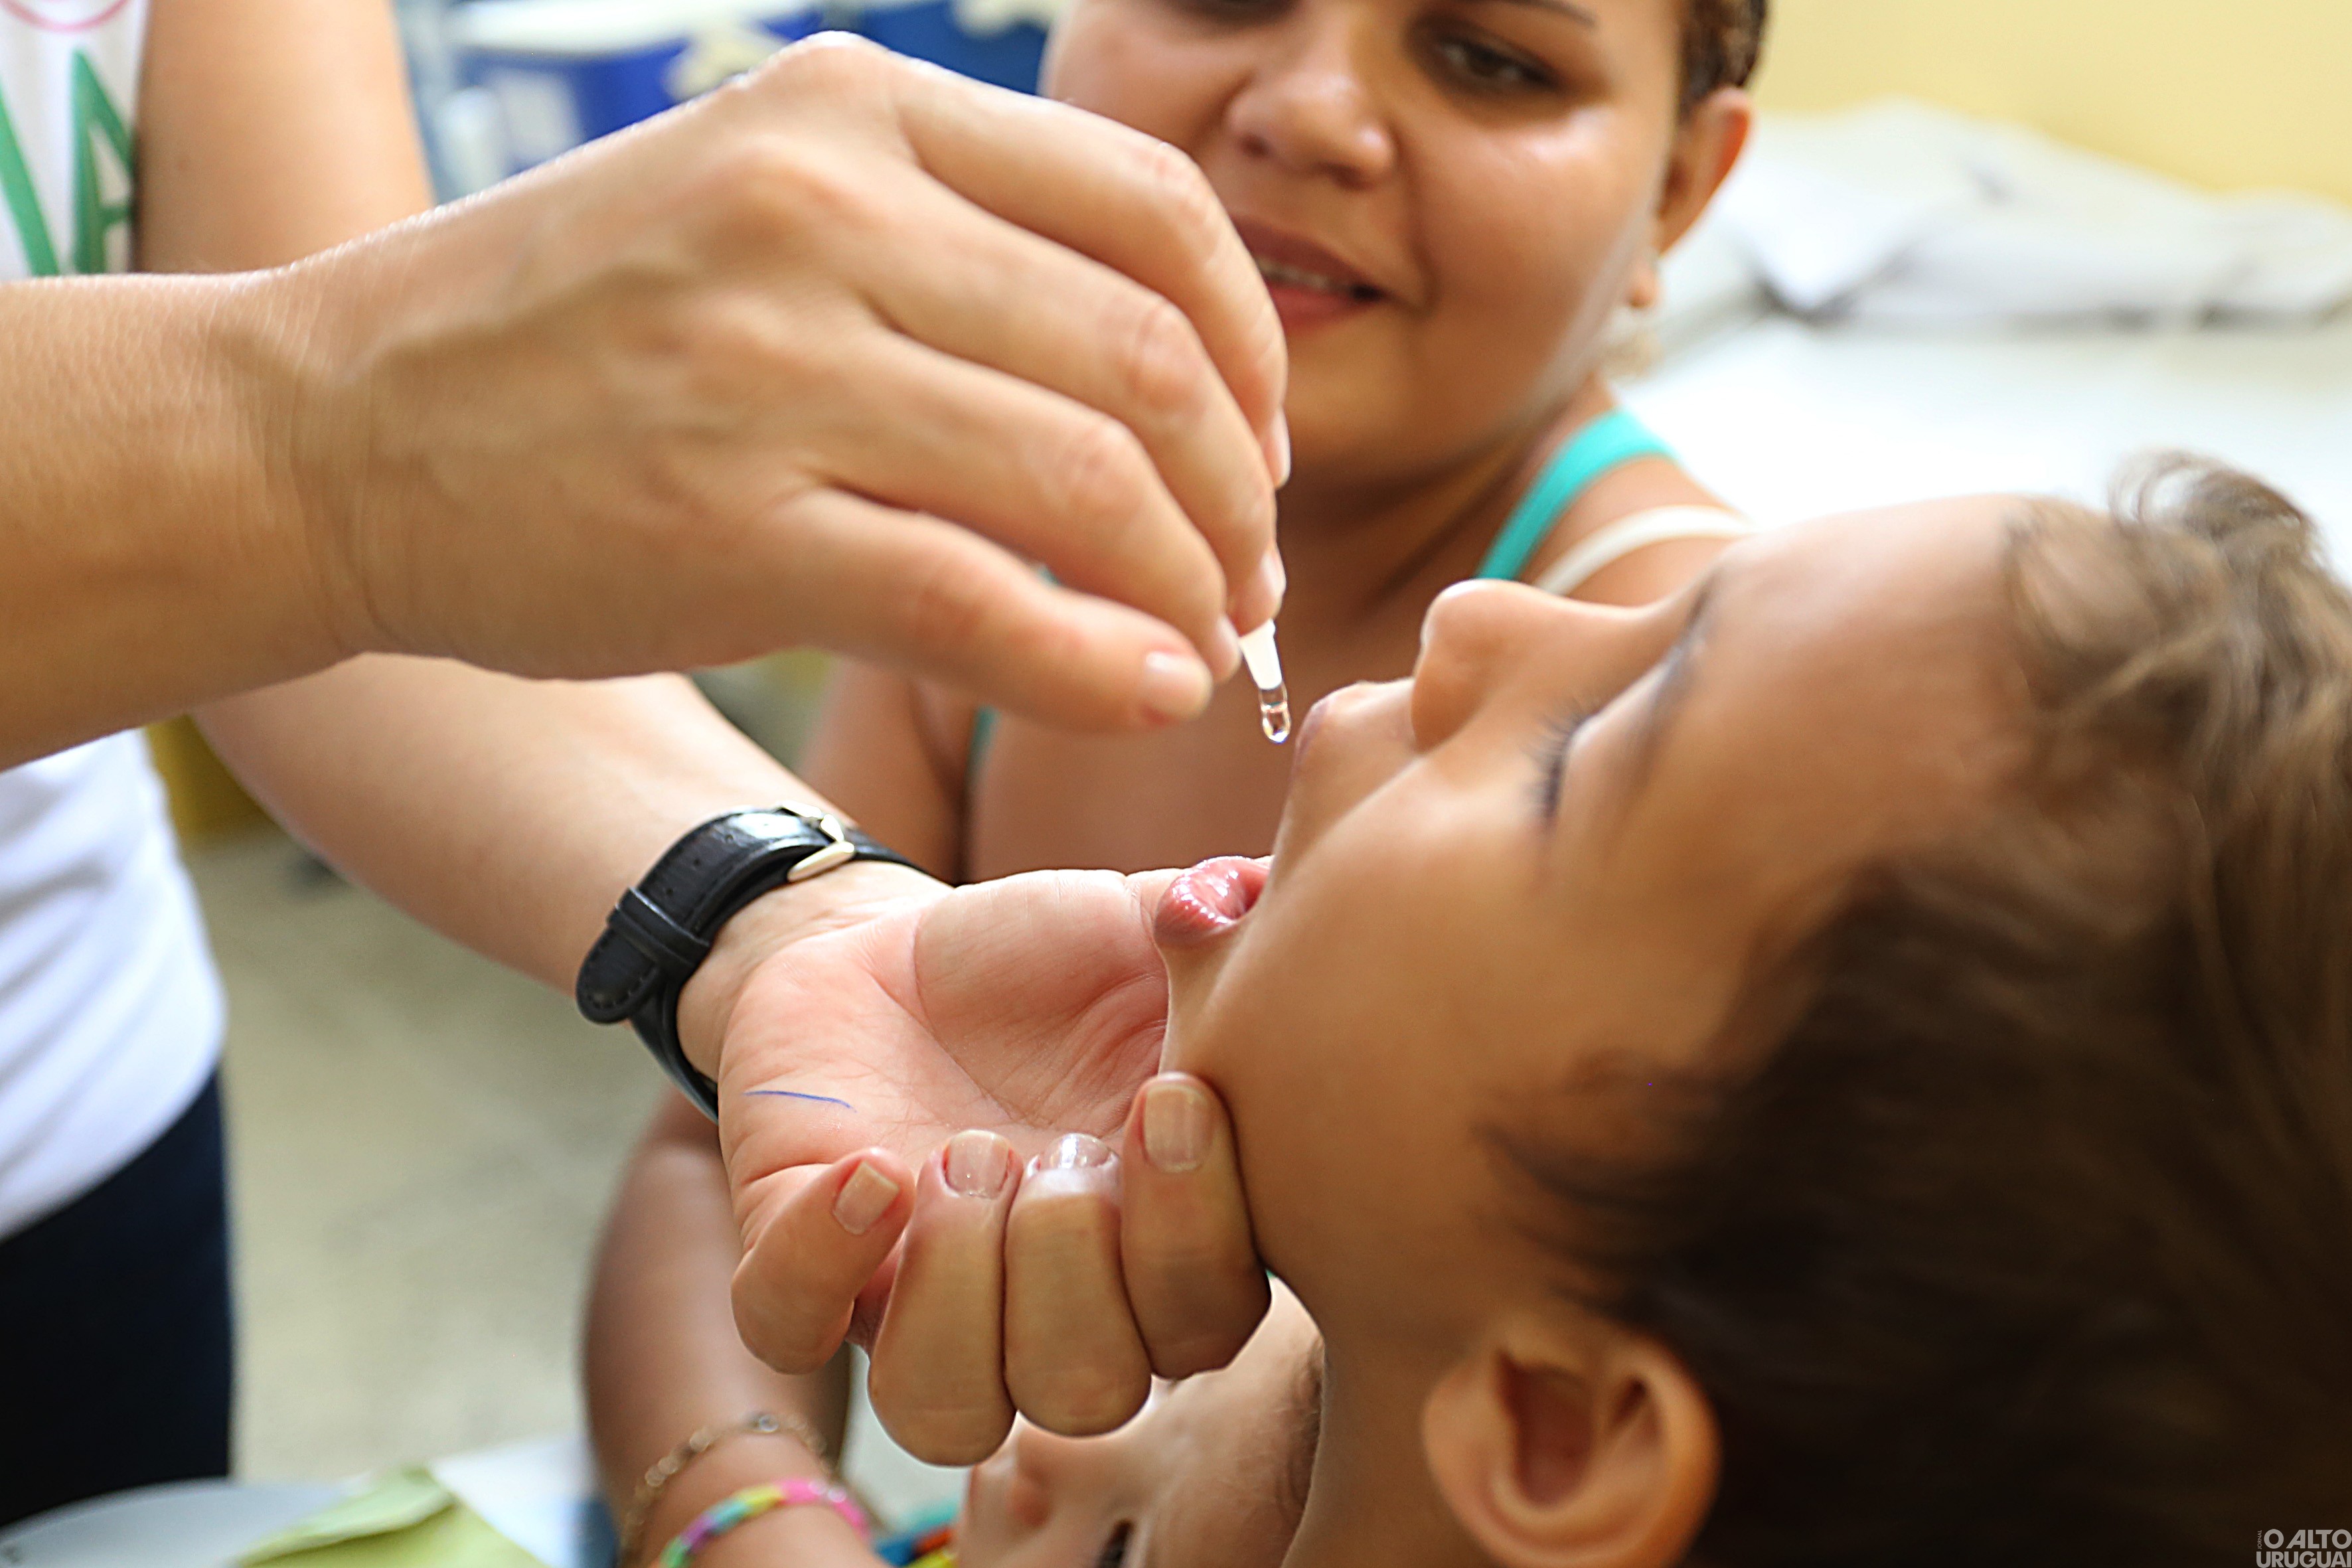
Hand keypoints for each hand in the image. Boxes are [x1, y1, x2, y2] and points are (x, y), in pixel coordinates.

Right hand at [263, 36, 1285, 727]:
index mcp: (851, 110)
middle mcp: (819, 211)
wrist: (331, 428)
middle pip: (1145, 354)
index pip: (1152, 209)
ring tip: (1204, 643)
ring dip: (1190, 585)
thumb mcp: (755, 201)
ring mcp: (768, 368)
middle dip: (1238, 492)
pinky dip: (1100, 663)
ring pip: (1088, 481)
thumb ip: (945, 241)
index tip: (1258, 443)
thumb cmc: (569, 332)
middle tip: (1246, 572)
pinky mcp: (726, 530)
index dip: (1252, 344)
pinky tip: (1148, 691)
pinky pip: (982, 603)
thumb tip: (1165, 367)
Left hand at [692, 865, 1267, 1461]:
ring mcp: (915, 1297)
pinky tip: (866, 1169)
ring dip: (958, 1299)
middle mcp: (1046, 1302)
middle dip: (1073, 1281)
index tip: (1166, 1097)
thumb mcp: (1152, 927)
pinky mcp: (799, 1263)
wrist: (894, 947)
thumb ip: (1236, 934)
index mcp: (1155, 1240)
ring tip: (958, 1162)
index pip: (1205, 1322)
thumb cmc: (1052, 961)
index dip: (1195, 1241)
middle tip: (1053, 1149)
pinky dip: (821, 1264)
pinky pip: (792, 1327)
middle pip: (1087, 1394)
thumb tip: (1274, 898)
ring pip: (941, 1410)